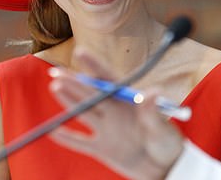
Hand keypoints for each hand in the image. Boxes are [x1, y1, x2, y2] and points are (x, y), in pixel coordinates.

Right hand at [48, 52, 183, 179]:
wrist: (166, 169)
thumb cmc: (167, 143)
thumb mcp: (162, 127)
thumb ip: (153, 111)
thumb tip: (153, 91)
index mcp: (127, 102)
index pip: (108, 80)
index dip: (94, 65)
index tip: (80, 52)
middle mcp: (113, 112)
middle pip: (90, 94)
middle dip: (74, 82)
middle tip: (57, 72)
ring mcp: (106, 129)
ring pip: (83, 112)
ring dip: (68, 100)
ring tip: (54, 86)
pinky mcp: (102, 148)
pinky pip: (80, 143)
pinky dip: (66, 138)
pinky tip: (52, 130)